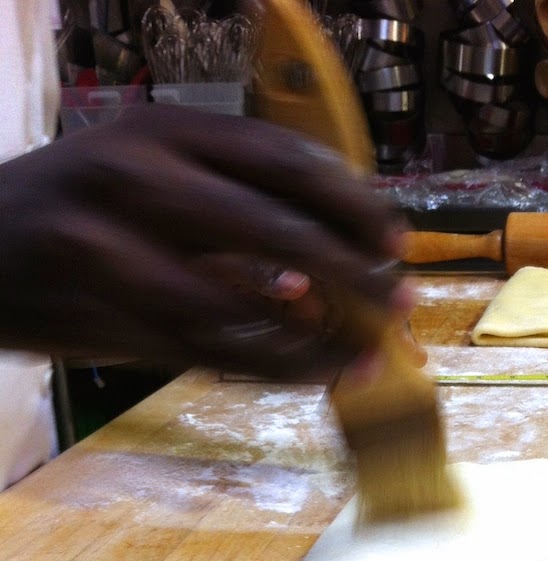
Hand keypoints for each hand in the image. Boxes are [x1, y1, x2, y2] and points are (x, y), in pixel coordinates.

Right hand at [0, 105, 411, 379]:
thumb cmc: (76, 211)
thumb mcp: (146, 172)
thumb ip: (227, 201)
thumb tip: (330, 254)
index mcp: (160, 130)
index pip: (283, 159)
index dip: (353, 203)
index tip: (397, 239)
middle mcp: (136, 178)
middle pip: (276, 230)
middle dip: (353, 274)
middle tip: (401, 303)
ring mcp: (111, 249)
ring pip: (244, 308)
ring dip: (317, 341)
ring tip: (368, 356)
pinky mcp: (99, 315)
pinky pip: (206, 351)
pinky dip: (267, 367)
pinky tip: (312, 373)